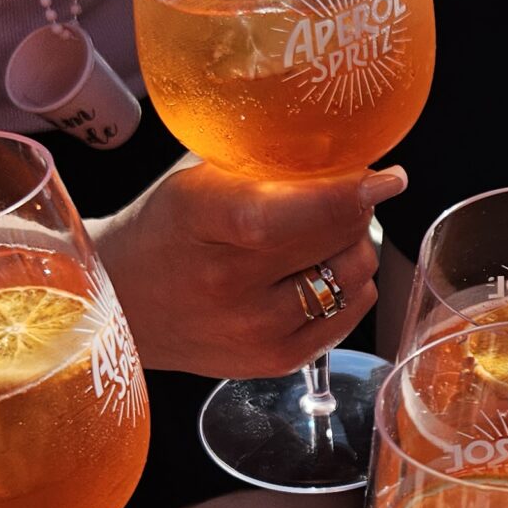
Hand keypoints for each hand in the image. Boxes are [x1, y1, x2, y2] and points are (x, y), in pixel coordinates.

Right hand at [91, 158, 403, 379]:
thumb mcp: (196, 177)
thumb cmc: (166, 228)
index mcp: (204, 218)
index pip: (299, 210)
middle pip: (340, 237)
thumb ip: (261, 160)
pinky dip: (347, 285)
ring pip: (354, 275)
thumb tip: (344, 146)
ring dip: (351, 247)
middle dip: (354, 208)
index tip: (385, 177)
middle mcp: (230, 282)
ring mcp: (256, 330)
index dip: (352, 192)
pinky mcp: (276, 360)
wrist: (123, 304)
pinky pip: (352, 311)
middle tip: (338, 196)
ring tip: (319, 237)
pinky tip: (314, 272)